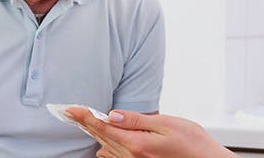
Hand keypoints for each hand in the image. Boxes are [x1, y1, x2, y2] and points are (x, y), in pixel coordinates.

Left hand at [66, 108, 236, 157]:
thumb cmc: (193, 143)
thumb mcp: (167, 124)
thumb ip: (137, 120)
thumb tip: (113, 115)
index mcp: (137, 144)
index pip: (103, 128)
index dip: (85, 117)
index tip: (70, 109)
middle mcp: (132, 157)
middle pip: (102, 137)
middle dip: (86, 123)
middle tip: (70, 112)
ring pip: (106, 148)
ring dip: (96, 135)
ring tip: (84, 120)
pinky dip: (108, 147)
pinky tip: (105, 142)